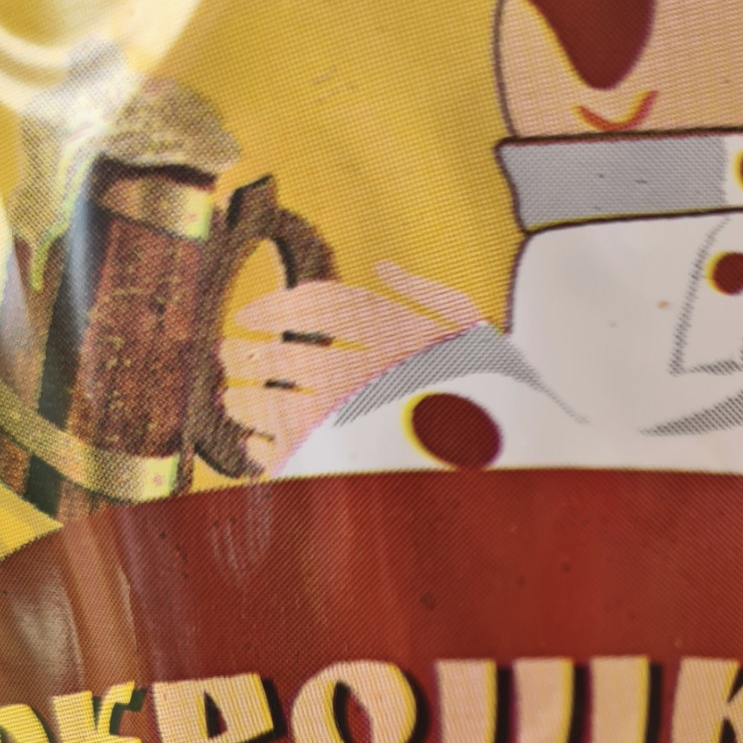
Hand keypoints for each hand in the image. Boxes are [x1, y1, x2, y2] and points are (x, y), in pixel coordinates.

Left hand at [220, 261, 483, 473]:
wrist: (514, 459)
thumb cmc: (495, 397)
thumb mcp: (476, 333)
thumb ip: (428, 295)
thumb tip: (384, 268)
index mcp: (398, 337)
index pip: (320, 305)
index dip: (276, 306)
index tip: (250, 313)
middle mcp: (375, 378)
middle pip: (288, 355)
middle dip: (248, 353)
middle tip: (227, 352)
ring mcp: (359, 429)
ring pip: (278, 406)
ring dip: (244, 401)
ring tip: (229, 398)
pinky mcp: (350, 474)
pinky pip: (290, 458)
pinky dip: (264, 449)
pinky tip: (254, 444)